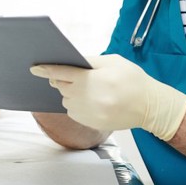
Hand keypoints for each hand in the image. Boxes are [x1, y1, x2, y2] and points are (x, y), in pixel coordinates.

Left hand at [30, 54, 185, 140]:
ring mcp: (89, 113)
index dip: (46, 69)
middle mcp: (88, 97)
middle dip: (64, 79)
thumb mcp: (112, 61)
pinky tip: (92, 99)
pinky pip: (73, 112)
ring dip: (71, 93)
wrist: (150, 106)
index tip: (35, 68)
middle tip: (76, 76)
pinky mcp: (91, 123)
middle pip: (62, 86)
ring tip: (90, 89)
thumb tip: (69, 63)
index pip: (62, 73)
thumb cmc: (132, 80)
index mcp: (92, 79)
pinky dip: (76, 105)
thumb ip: (89, 62)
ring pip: (66, 100)